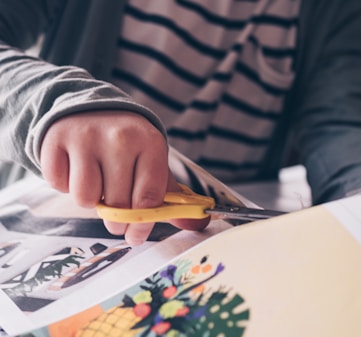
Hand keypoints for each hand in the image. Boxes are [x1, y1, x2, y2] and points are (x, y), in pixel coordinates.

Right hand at [40, 111, 208, 244]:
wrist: (92, 111)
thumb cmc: (127, 144)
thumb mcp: (152, 162)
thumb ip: (173, 196)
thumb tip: (199, 222)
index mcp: (150, 144)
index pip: (148, 197)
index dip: (142, 225)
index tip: (135, 236)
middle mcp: (120, 138)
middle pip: (116, 204)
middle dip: (115, 218)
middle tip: (114, 207)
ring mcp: (87, 136)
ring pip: (85, 198)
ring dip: (90, 199)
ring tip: (96, 182)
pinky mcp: (56, 138)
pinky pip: (58, 184)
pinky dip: (65, 185)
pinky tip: (75, 169)